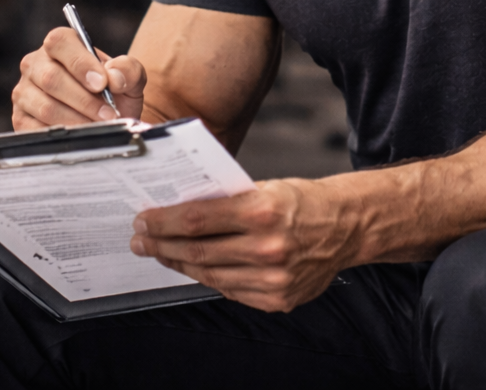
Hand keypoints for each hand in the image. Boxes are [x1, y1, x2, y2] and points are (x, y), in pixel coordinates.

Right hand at [11, 27, 145, 128]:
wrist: (107, 121)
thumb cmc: (113, 93)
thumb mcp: (129, 78)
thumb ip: (128, 70)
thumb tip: (114, 78)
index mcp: (59, 45)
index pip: (59, 42)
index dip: (80, 63)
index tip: (102, 84)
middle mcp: (35, 64)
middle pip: (51, 78)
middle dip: (84, 100)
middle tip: (109, 114)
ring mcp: (24, 92)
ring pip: (45, 107)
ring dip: (77, 120)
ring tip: (100, 127)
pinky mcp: (21, 119)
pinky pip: (37, 130)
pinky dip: (63, 136)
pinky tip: (81, 137)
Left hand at [129, 179, 355, 312]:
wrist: (345, 227)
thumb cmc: (301, 202)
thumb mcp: (263, 187)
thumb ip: (224, 201)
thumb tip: (177, 209)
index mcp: (262, 211)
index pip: (196, 219)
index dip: (163, 222)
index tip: (143, 221)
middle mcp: (268, 247)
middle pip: (197, 250)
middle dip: (161, 245)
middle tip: (140, 240)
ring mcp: (274, 278)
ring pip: (209, 274)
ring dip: (178, 264)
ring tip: (161, 254)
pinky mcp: (278, 298)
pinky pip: (230, 290)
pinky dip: (207, 278)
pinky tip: (192, 268)